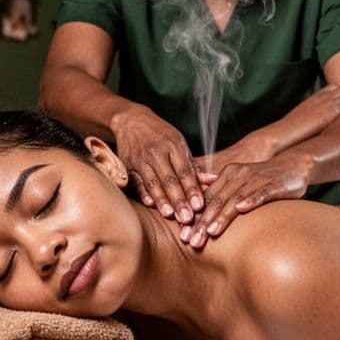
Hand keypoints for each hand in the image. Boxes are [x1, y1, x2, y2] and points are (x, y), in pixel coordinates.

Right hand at [110, 107, 202, 222]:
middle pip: (169, 179)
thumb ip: (193, 165)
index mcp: (174, 145)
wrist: (131, 121)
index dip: (192, 189)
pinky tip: (150, 204)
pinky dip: (143, 193)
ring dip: (162, 200)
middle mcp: (156, 152)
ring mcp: (140, 158)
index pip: (185, 171)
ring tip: (170, 215)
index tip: (199, 206)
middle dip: (179, 200)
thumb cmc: (160, 135)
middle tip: (187, 218)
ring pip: (153, 182)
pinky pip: (136, 181)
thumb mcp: (179, 143)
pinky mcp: (126, 165)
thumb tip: (212, 181)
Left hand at [181, 154, 310, 248]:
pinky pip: (261, 193)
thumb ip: (219, 189)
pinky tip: (242, 209)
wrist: (293, 165)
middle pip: (217, 200)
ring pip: (235, 198)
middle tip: (191, 240)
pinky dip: (251, 200)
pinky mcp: (273, 184)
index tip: (182, 235)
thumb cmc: (263, 178)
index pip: (206, 198)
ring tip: (211, 232)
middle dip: (203, 222)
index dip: (194, 217)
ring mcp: (255, 179)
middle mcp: (238, 175)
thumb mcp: (239, 181)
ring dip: (222, 216)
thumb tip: (196, 200)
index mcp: (227, 175)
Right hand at [282, 82, 339, 135]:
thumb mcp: (297, 120)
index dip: (334, 88)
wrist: (284, 133)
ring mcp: (325, 106)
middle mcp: (319, 101)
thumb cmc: (288, 131)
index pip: (325, 90)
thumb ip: (305, 118)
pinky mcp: (330, 114)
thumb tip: (305, 124)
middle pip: (336, 90)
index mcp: (310, 101)